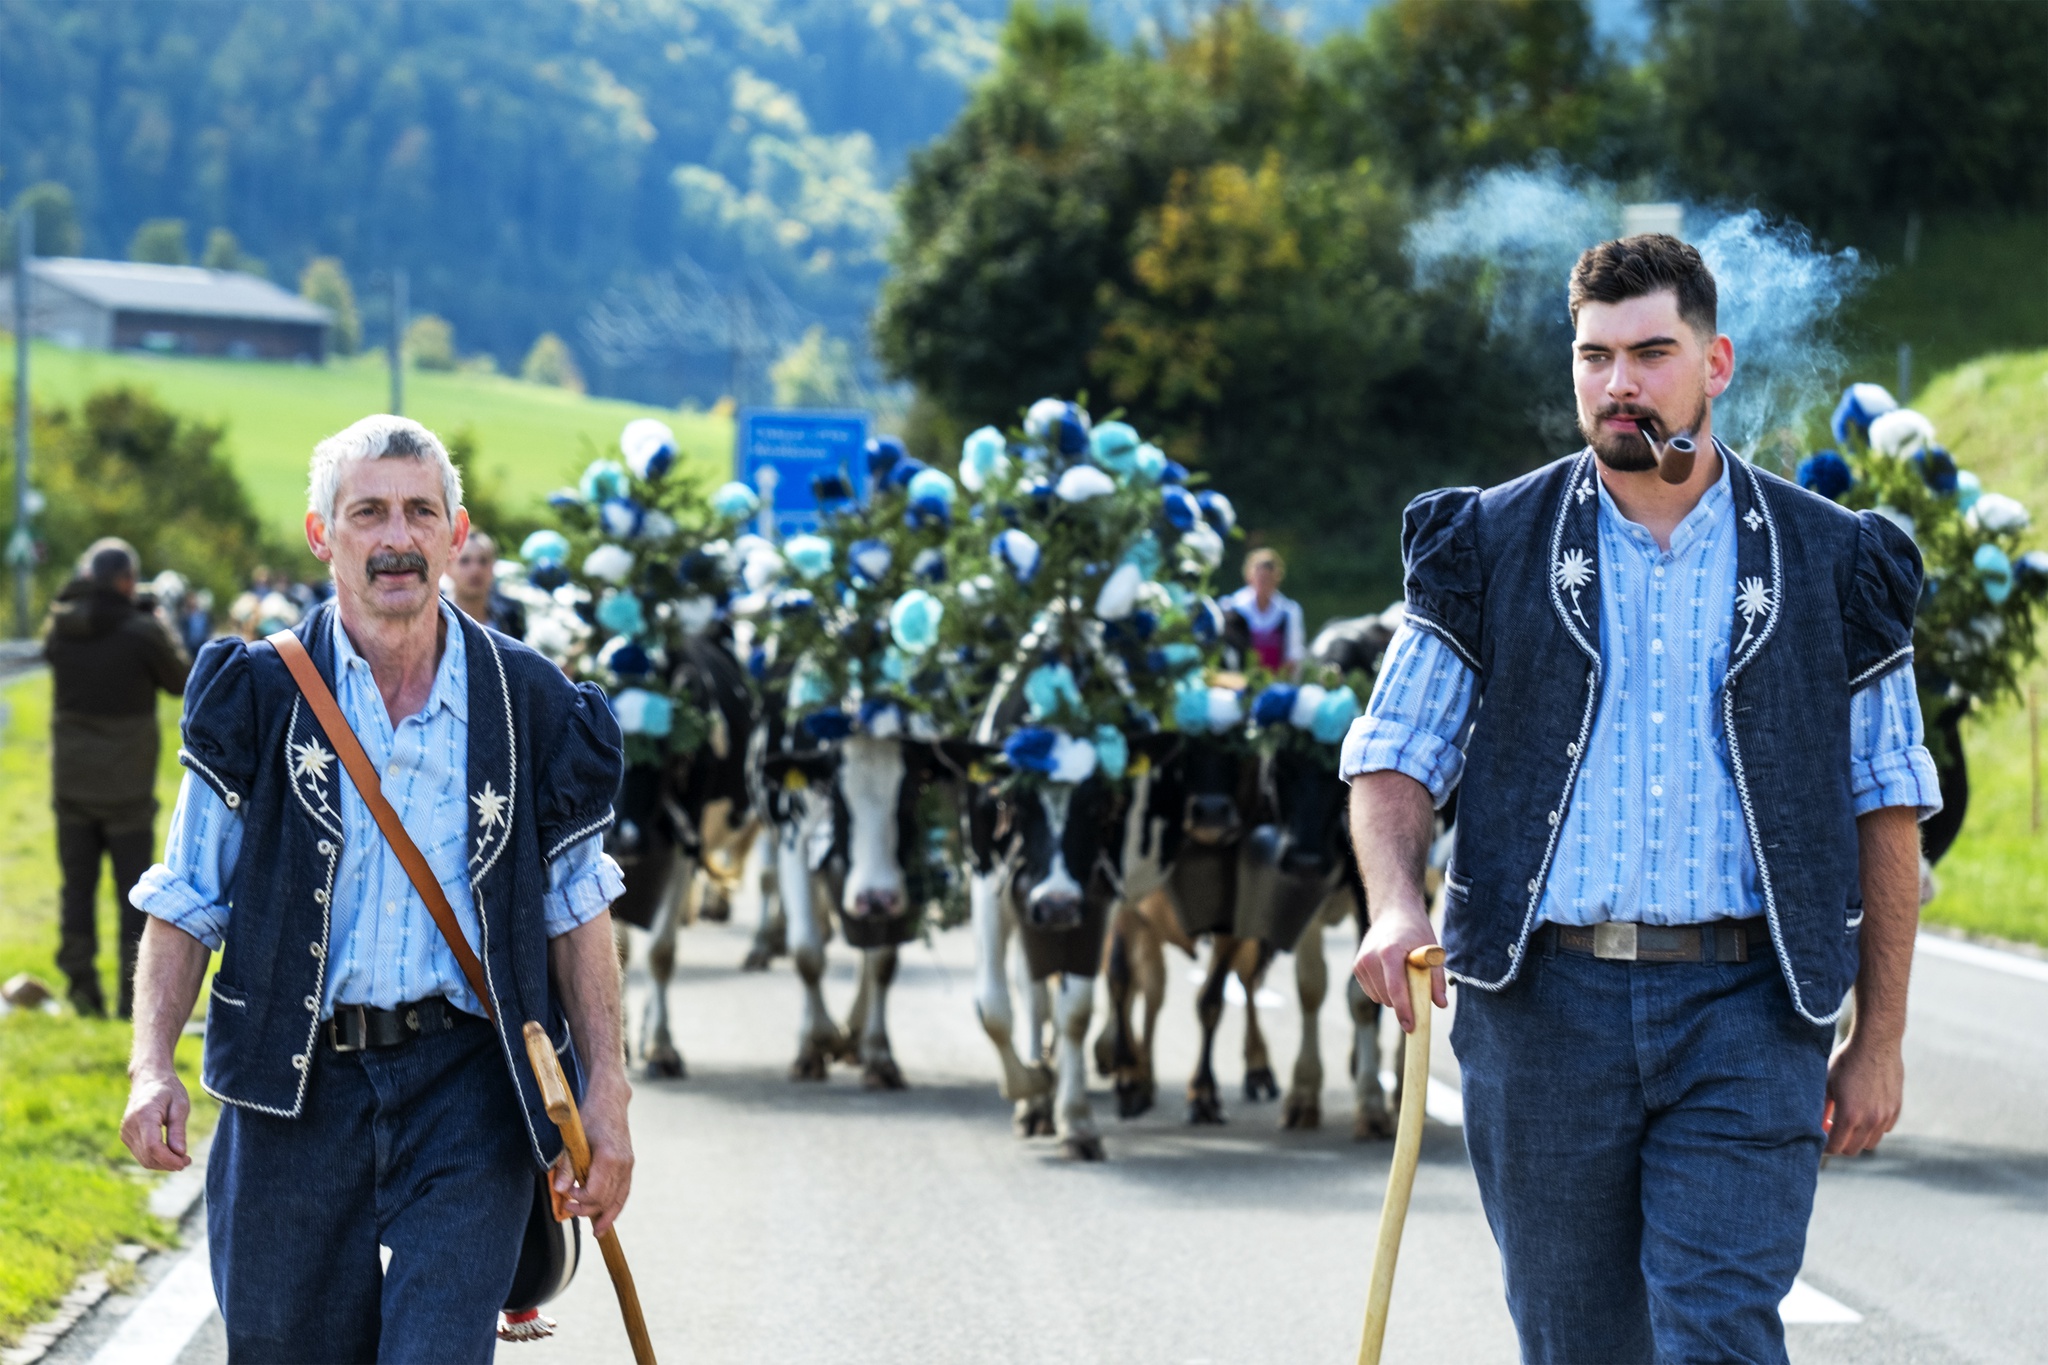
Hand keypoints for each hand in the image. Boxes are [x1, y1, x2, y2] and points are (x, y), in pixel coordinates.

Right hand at [122, 1067, 191, 1171]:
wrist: (148, 1079)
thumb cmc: (168, 1090)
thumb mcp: (180, 1105)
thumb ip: (178, 1130)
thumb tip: (180, 1153)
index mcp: (144, 1115)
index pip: (153, 1146)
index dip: (169, 1159)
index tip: (185, 1162)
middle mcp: (130, 1125)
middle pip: (148, 1156)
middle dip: (168, 1163)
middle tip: (188, 1161)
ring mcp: (125, 1132)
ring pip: (143, 1159)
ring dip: (162, 1163)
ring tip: (182, 1158)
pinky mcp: (126, 1136)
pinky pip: (141, 1154)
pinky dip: (155, 1158)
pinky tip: (170, 1153)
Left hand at [552, 1082, 632, 1237]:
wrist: (610, 1099)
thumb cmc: (588, 1117)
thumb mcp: (573, 1139)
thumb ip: (566, 1165)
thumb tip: (559, 1190)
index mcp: (610, 1158)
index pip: (596, 1193)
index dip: (579, 1201)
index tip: (565, 1197)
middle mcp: (623, 1163)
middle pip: (607, 1199)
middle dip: (588, 1210)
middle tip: (568, 1210)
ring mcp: (628, 1164)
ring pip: (620, 1199)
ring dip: (607, 1216)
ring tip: (597, 1231)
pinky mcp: (629, 1164)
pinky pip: (624, 1191)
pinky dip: (616, 1206)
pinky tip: (607, 1217)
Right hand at [1351, 902, 1445, 1033]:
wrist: (1393, 912)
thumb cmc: (1415, 931)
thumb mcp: (1432, 951)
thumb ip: (1436, 979)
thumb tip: (1441, 1004)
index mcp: (1390, 952)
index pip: (1396, 989)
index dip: (1405, 1011)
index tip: (1411, 1027)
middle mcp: (1370, 958)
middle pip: (1388, 997)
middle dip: (1404, 1003)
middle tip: (1418, 990)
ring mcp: (1361, 963)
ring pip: (1380, 997)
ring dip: (1394, 997)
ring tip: (1404, 976)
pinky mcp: (1356, 967)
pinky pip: (1372, 992)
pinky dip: (1384, 992)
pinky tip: (1392, 975)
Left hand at [1823, 1032, 1902, 1156]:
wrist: (1876, 1043)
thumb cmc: (1847, 1061)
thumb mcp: (1827, 1083)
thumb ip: (1822, 1108)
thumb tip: (1817, 1125)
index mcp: (1849, 1115)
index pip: (1835, 1147)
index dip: (1825, 1148)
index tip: (1819, 1142)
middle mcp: (1870, 1120)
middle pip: (1853, 1150)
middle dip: (1840, 1145)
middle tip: (1831, 1132)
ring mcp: (1885, 1116)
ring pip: (1870, 1142)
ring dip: (1858, 1138)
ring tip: (1847, 1123)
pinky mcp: (1896, 1109)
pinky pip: (1884, 1129)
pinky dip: (1873, 1128)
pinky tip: (1864, 1112)